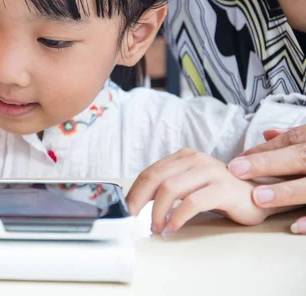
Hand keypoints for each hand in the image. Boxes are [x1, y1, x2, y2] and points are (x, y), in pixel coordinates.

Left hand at [126, 149, 271, 233]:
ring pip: (170, 189)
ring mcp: (210, 172)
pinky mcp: (223, 188)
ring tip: (157, 227)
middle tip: (133, 218)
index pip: (150, 172)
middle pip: (155, 178)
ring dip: (158, 211)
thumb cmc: (219, 193)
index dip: (134, 191)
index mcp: (184, 157)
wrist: (258, 195)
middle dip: (139, 200)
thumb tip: (136, 202)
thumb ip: (167, 187)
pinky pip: (193, 202)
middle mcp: (195, 160)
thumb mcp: (189, 185)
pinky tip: (173, 226)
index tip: (125, 209)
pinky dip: (178, 216)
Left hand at [228, 126, 305, 233]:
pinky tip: (294, 227)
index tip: (236, 161)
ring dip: (288, 191)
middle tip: (238, 171)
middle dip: (269, 163)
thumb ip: (296, 137)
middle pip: (301, 157)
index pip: (294, 140)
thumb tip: (266, 134)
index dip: (265, 151)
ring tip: (260, 198)